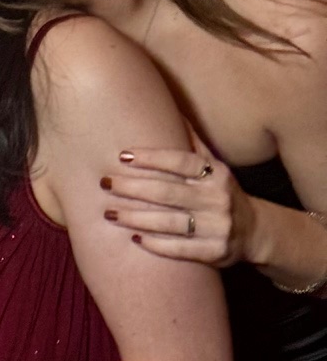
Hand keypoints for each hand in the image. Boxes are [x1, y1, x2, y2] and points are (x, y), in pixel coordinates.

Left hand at [101, 143, 255, 266]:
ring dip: (136, 217)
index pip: (181, 162)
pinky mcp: (215, 252)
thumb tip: (171, 108)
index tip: (123, 156)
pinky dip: (156, 244)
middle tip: (105, 183)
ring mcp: (218, 227)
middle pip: (168, 192)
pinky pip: (180, 248)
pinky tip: (134, 238)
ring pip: (170, 222)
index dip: (152, 158)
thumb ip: (193, 143)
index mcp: (217, 174)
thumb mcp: (215, 167)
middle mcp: (218, 199)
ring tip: (109, 212)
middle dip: (133, 188)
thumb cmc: (220, 193)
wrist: (254, 232)